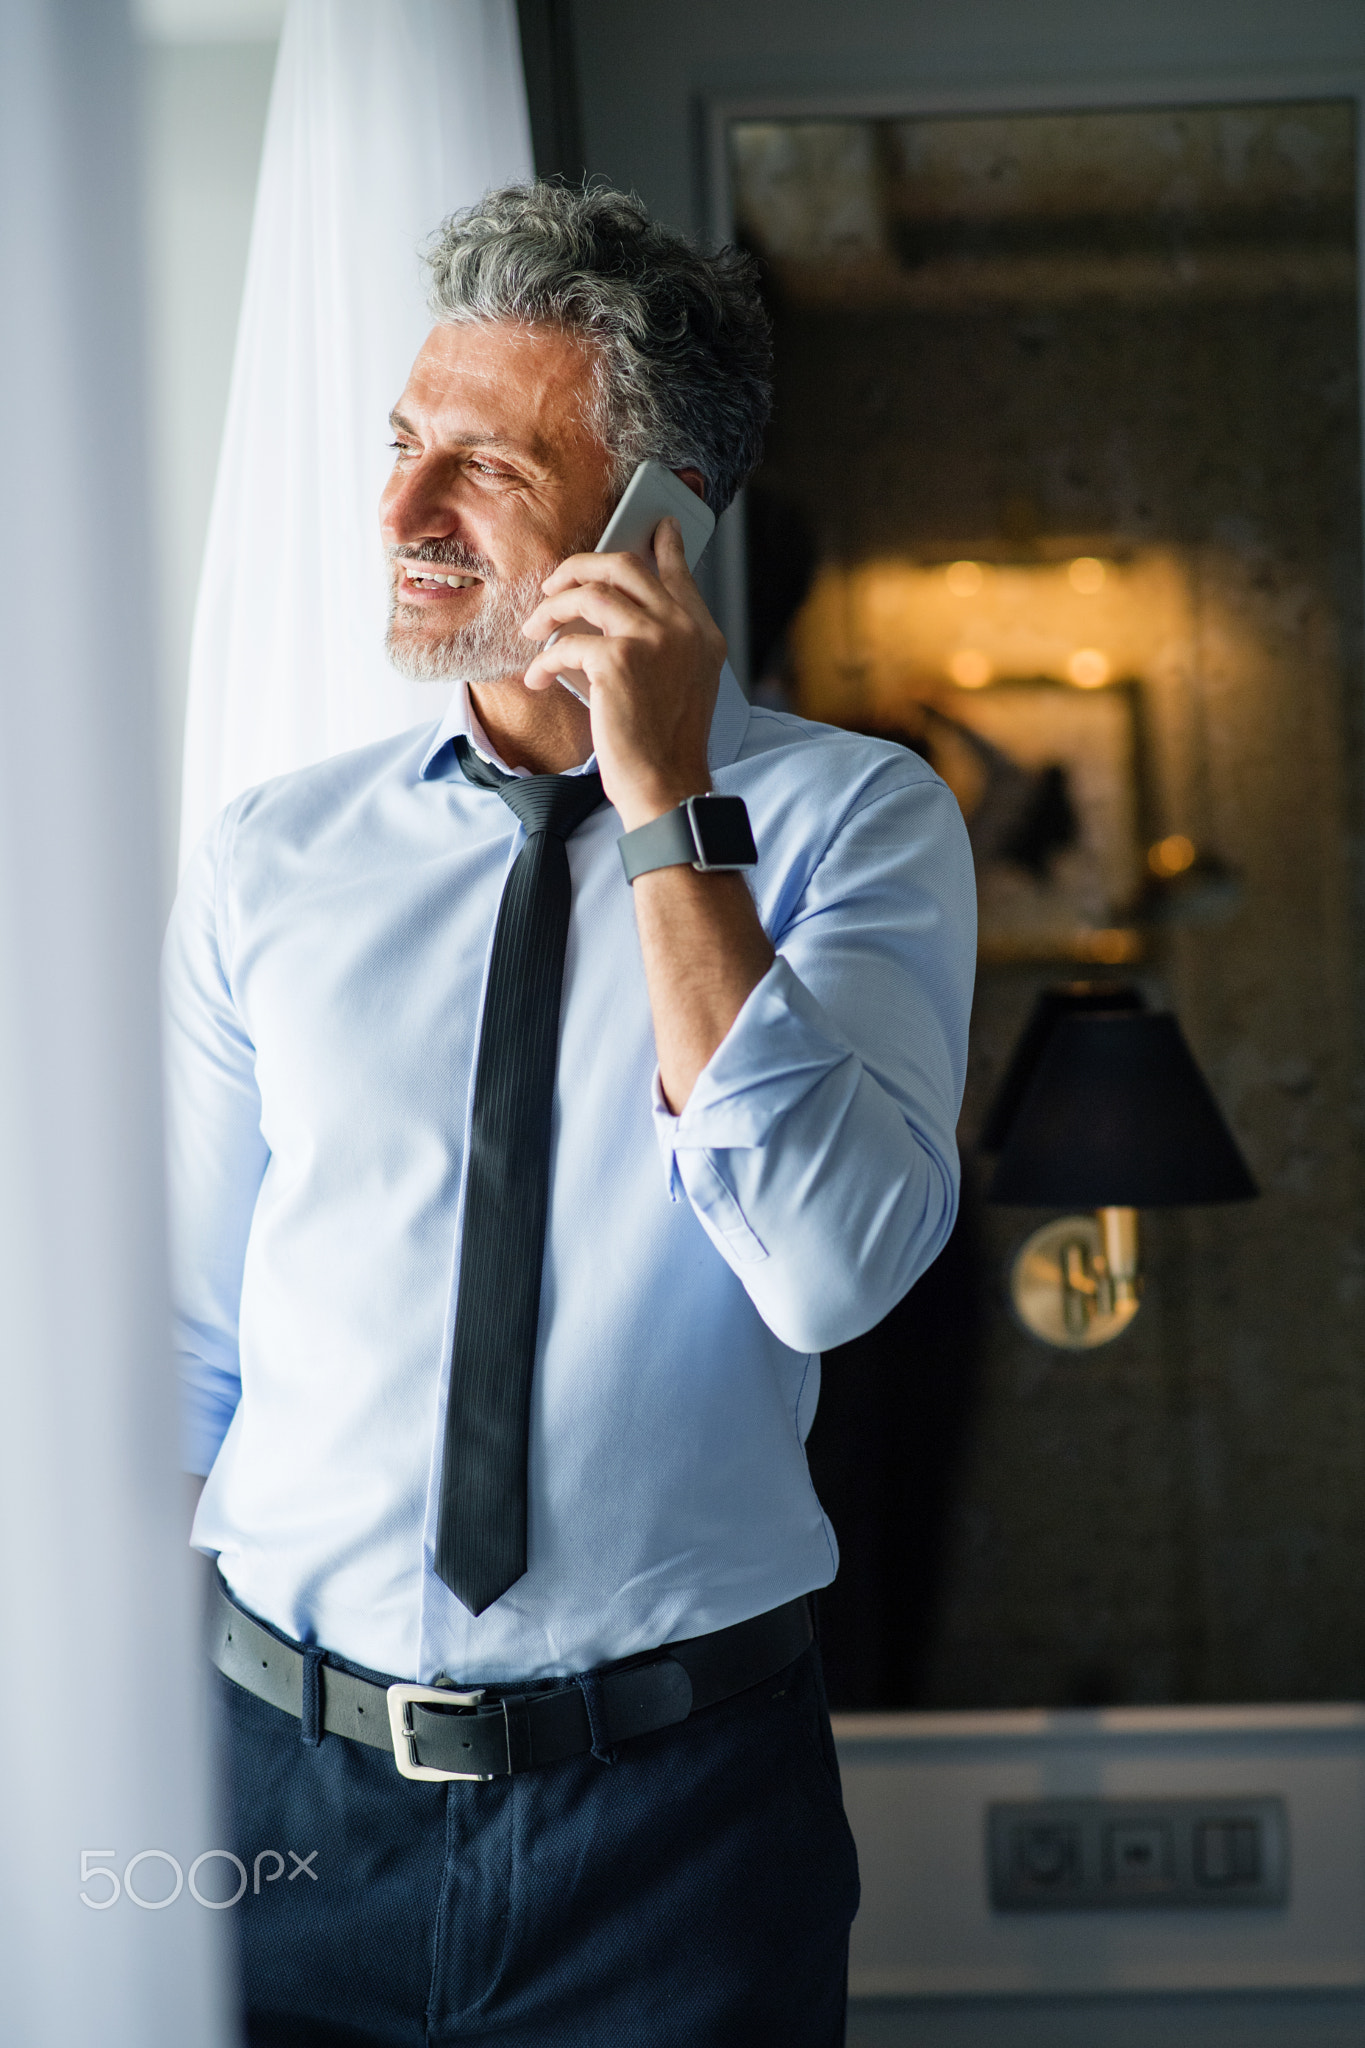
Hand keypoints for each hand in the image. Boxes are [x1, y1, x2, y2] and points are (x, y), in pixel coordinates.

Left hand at [519, 517, 726, 830]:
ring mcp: (652, 640)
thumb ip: (663, 644)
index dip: (663, 545)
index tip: (656, 526)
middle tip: (556, 583)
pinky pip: (566, 644)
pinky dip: (544, 662)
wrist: (665, 784)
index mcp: (702, 633)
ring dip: (551, 610)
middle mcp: (682, 628)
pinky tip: (537, 679)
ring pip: (588, 594)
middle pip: (624, 566)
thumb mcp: (682, 685)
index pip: (677, 573)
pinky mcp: (617, 661)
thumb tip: (611, 616)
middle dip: (580, 566)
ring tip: (534, 631)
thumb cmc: (665, 744)